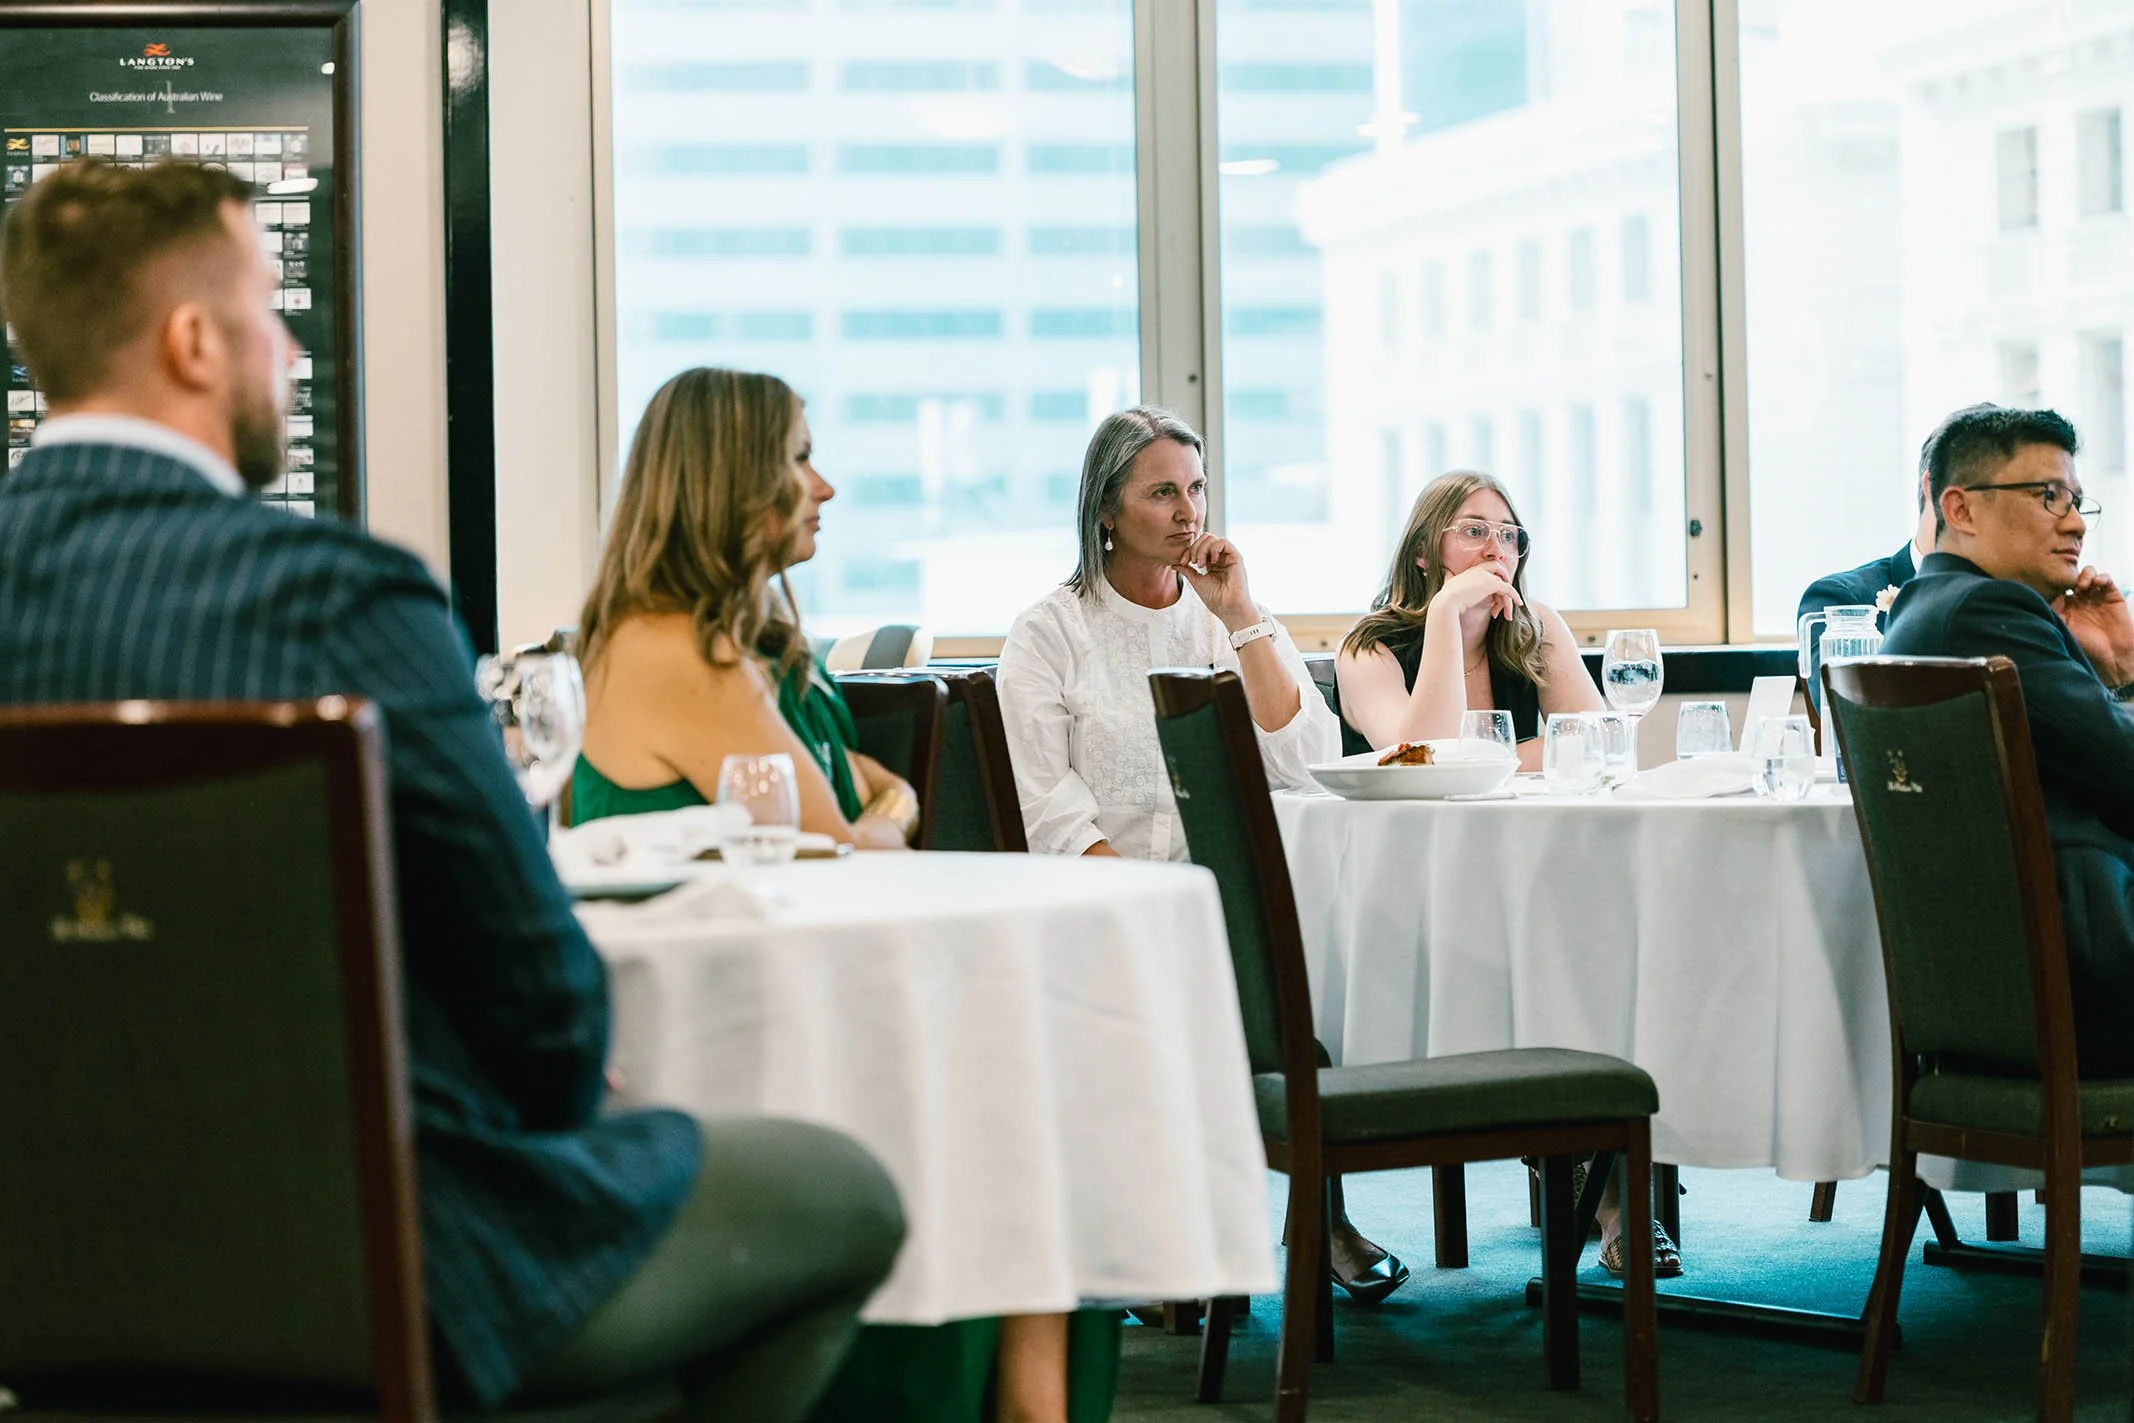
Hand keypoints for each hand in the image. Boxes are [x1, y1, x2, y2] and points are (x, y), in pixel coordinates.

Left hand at [1177, 533, 1257, 630]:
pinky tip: (1211, 562)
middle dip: (1194, 547)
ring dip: (1202, 549)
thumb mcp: (1196, 581)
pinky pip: (1223, 542)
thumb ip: (1186, 570)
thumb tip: (1173, 563)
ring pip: (1212, 538)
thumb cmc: (1214, 598)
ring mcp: (1228, 556)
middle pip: (1205, 538)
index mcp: (1212, 562)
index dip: (1188, 550)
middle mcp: (1221, 557)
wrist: (1227, 608)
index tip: (1182, 562)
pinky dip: (1213, 548)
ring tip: (1200, 564)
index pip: (1199, 545)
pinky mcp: (1236, 557)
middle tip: (1191, 562)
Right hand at [1430, 564, 1521, 625]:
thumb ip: (1449, 576)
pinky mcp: (1492, 584)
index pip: (1487, 566)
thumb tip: (1445, 572)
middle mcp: (1479, 569)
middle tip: (1506, 591)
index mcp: (1470, 570)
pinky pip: (1508, 588)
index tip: (1495, 586)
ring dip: (1508, 595)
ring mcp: (1486, 576)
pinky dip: (1515, 596)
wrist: (1447, 601)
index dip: (1493, 574)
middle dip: (1504, 576)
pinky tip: (1519, 603)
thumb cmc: (1445, 597)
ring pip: (1504, 582)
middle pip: (1497, 567)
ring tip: (1509, 610)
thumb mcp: (1447, 583)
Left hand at [2054, 567, 2133, 684]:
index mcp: (2066, 607)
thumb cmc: (2086, 645)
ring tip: (2083, 586)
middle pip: (2072, 578)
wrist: (2112, 653)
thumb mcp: (2063, 630)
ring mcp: (2096, 596)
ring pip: (2088, 574)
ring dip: (2085, 575)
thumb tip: (2036, 602)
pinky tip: (2097, 584)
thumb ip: (2053, 615)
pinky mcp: (2112, 595)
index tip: (2051, 584)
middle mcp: (2080, 600)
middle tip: (2069, 584)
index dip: (2054, 584)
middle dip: (2069, 576)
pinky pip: (2106, 579)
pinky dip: (2101, 577)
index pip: (2057, 588)